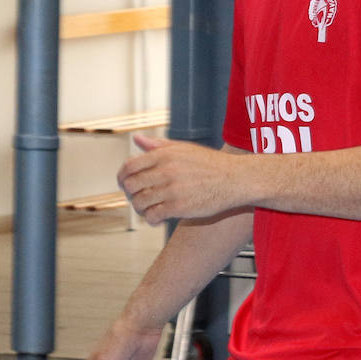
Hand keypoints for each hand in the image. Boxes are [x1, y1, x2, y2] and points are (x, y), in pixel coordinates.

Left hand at [119, 135, 243, 224]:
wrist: (237, 179)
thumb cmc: (212, 164)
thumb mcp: (185, 149)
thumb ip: (158, 145)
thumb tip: (137, 139)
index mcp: (165, 155)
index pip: (129, 166)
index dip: (123, 177)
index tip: (127, 184)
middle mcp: (166, 171)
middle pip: (131, 186)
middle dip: (131, 194)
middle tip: (139, 199)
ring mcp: (172, 190)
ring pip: (140, 202)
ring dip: (140, 209)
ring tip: (148, 210)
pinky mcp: (180, 207)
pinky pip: (153, 215)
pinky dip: (151, 219)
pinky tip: (158, 219)